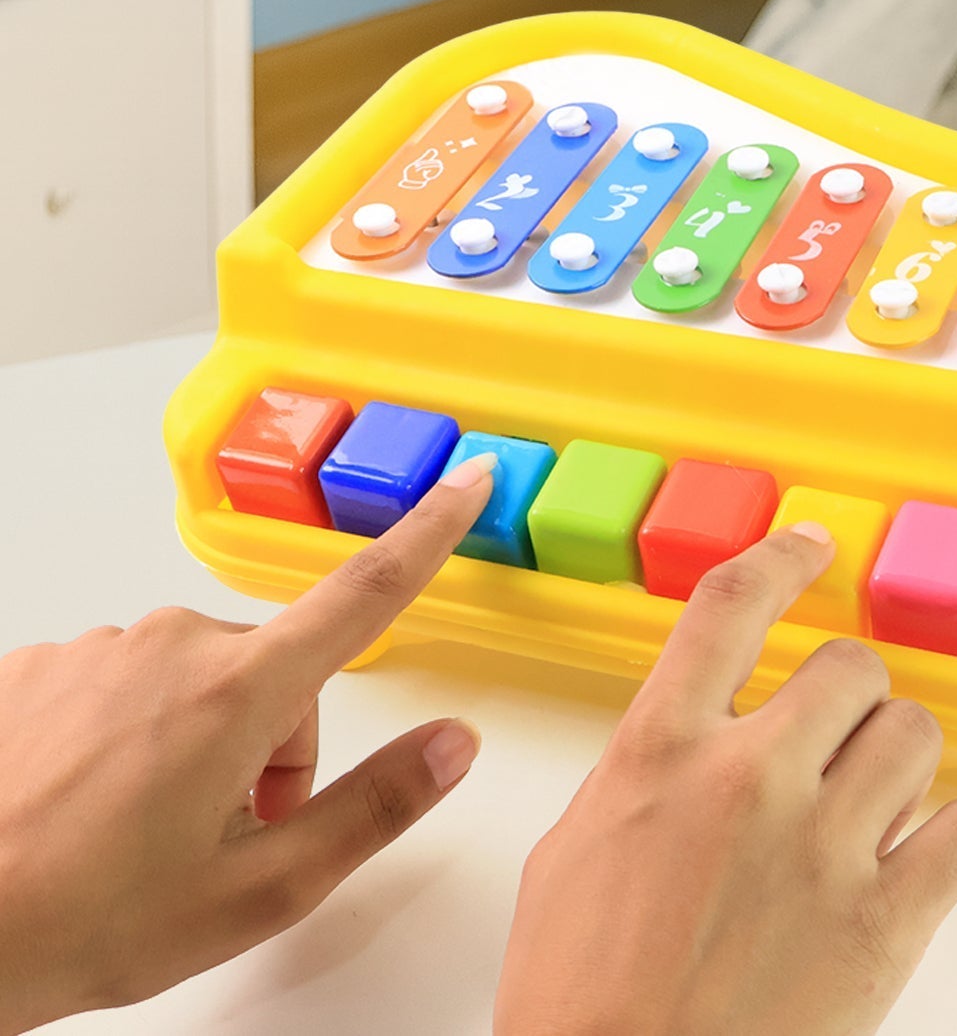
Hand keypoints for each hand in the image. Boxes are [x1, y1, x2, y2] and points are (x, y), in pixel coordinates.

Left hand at [0, 452, 498, 1035]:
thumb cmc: (82, 923)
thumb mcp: (256, 893)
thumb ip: (373, 808)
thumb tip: (456, 743)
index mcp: (240, 692)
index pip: (366, 592)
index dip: (430, 531)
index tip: (468, 478)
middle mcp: (173, 645)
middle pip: (277, 671)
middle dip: (275, 744)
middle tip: (226, 837)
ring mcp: (100, 649)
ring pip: (198, 678)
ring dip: (199, 740)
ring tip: (143, 833)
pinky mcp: (43, 664)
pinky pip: (125, 681)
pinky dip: (129, 734)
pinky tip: (87, 805)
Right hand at [493, 524, 956, 1035]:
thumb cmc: (582, 1002)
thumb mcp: (575, 855)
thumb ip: (642, 775)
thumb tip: (686, 746)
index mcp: (662, 752)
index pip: (730, 607)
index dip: (781, 557)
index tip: (813, 542)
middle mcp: (749, 779)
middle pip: (850, 667)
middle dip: (851, 696)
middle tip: (839, 734)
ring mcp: (823, 847)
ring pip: (915, 734)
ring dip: (900, 761)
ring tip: (876, 802)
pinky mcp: (884, 922)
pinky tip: (927, 859)